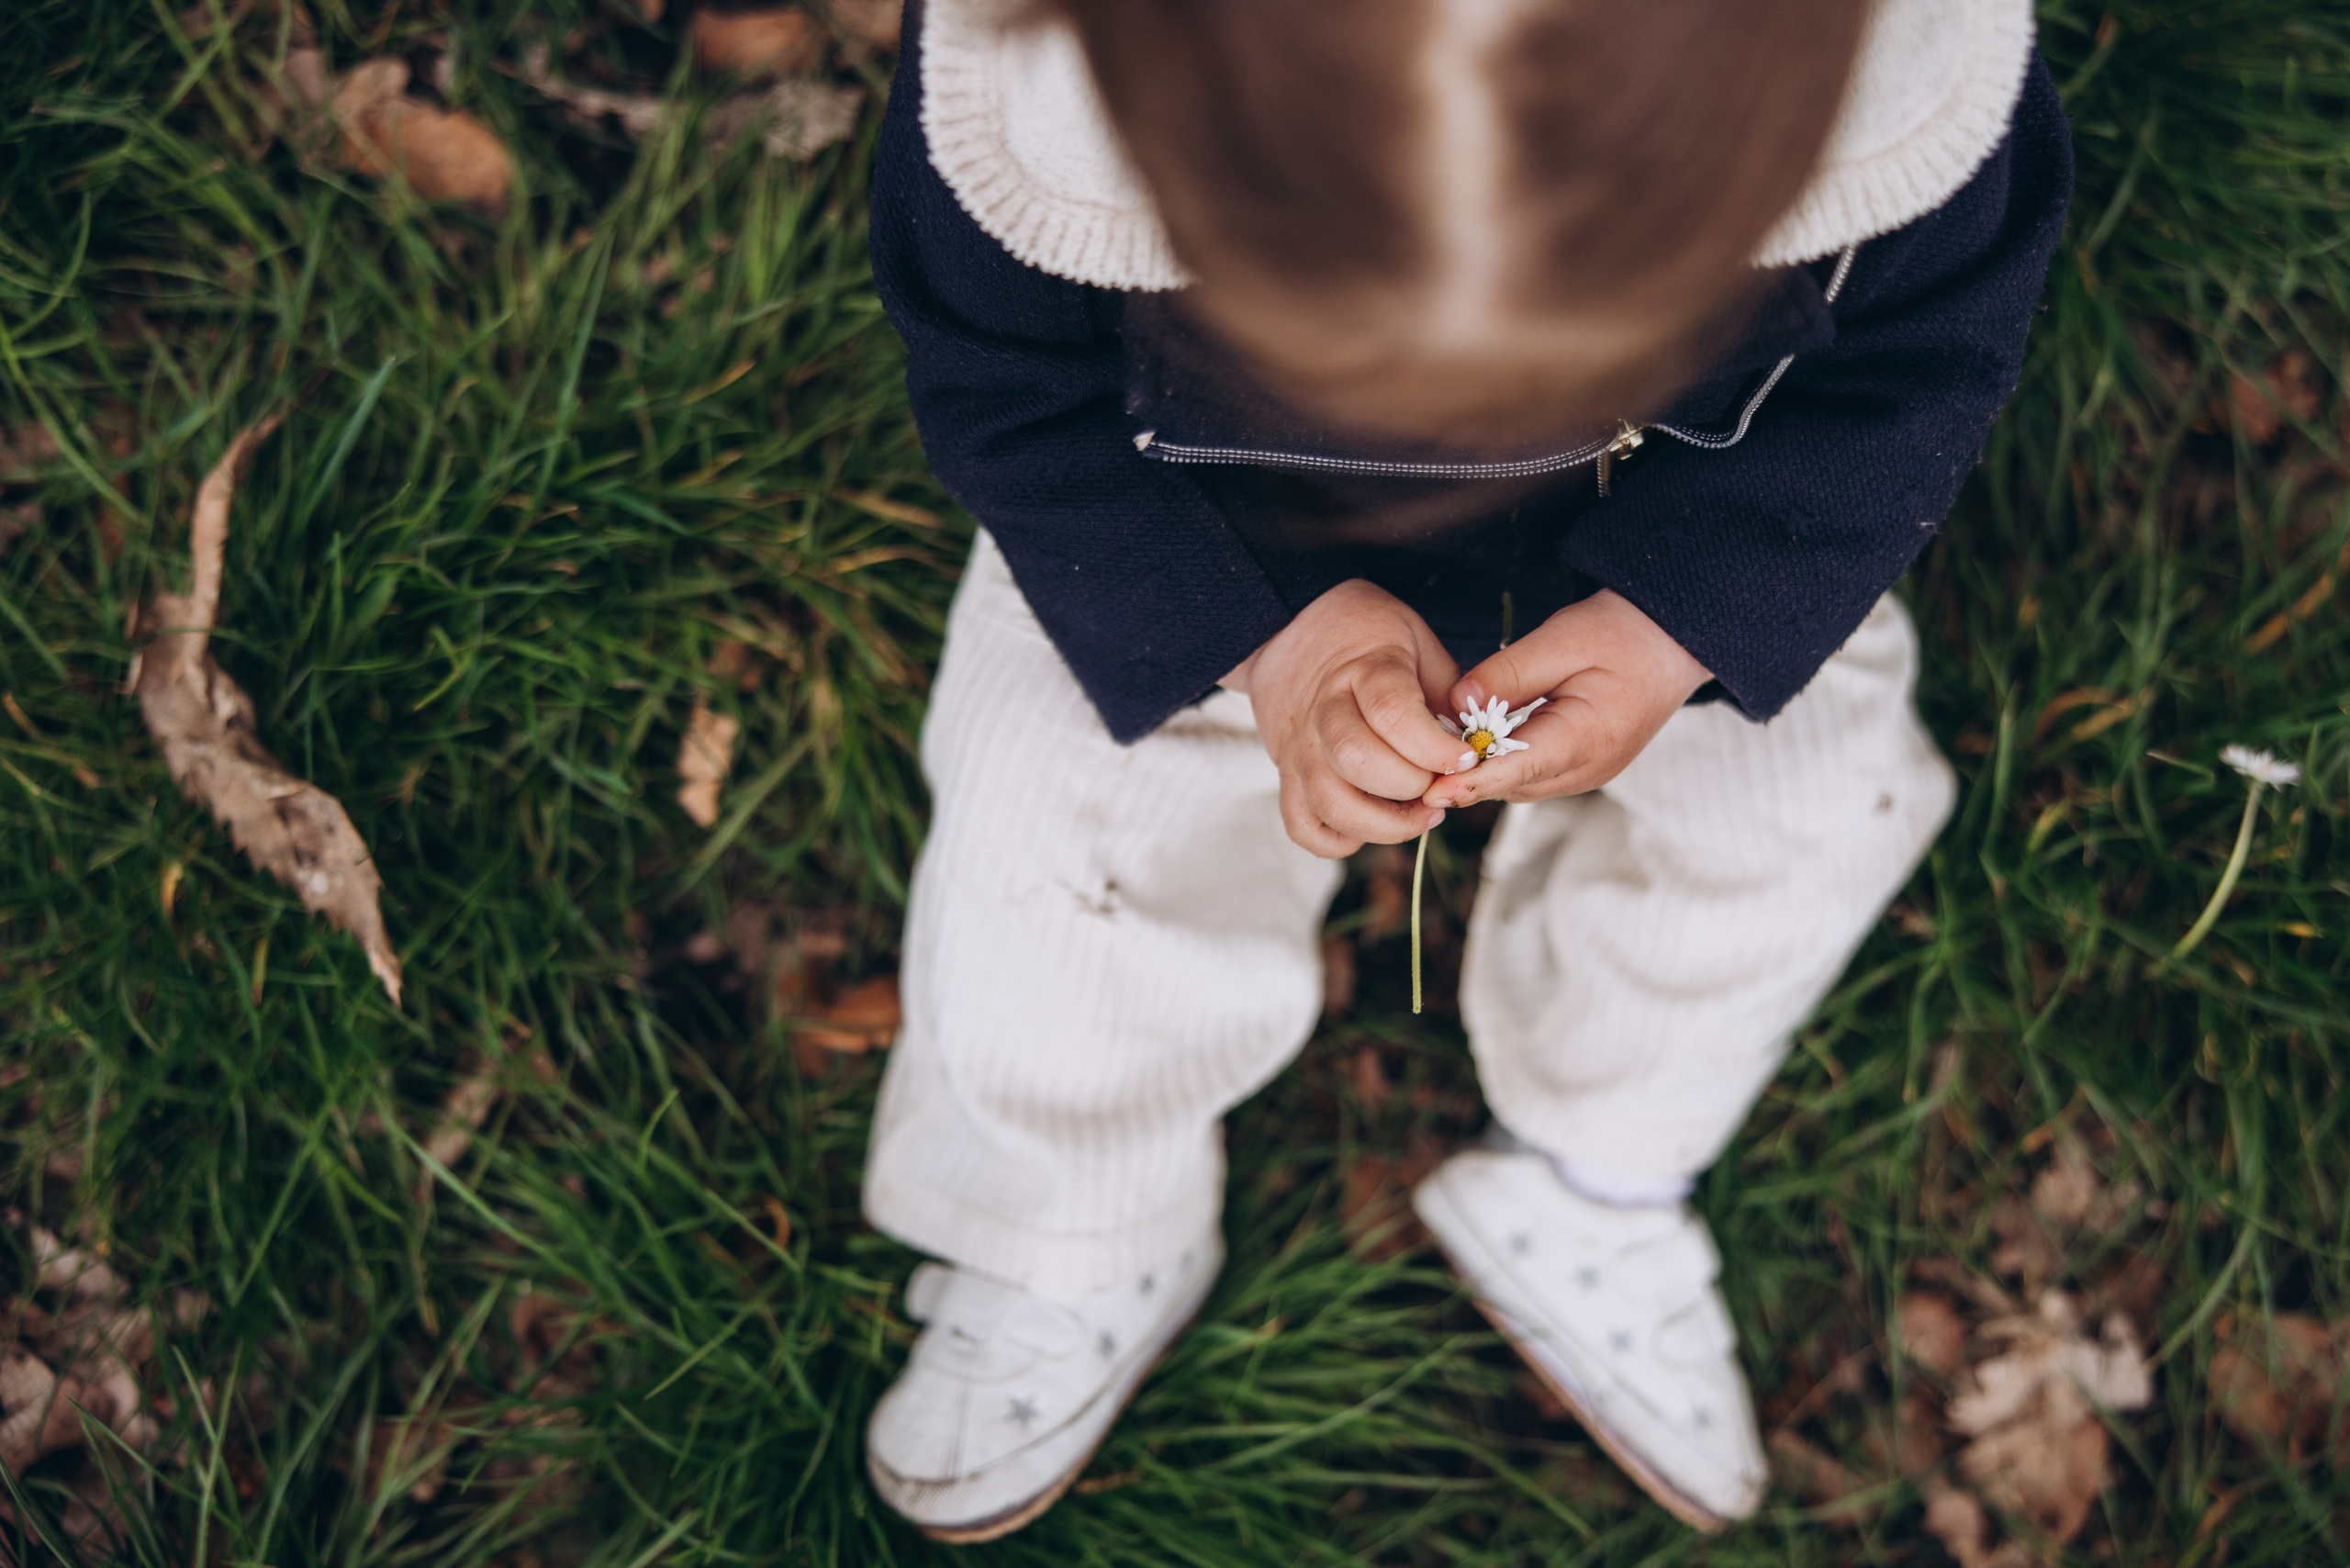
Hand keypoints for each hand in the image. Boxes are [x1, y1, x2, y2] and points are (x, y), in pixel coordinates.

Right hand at [1224, 580, 1463, 856]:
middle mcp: (1322, 710)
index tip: (1466, 758)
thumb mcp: (1419, 643)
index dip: (1434, 747)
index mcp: (1364, 669)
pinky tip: (1371, 827)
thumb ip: (1449, 692)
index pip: (1393, 714)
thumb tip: (1479, 745)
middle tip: (1439, 783)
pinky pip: (1301, 826)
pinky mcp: (1286, 775)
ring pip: (1330, 802)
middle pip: (1357, 761)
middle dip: (1410, 786)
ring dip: (1383, 824)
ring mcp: (1298, 747)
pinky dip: (1337, 842)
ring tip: (1420, 815)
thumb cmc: (1369, 638)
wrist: (1291, 630)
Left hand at [1420, 590, 1709, 807]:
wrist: (1672, 643)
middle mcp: (1589, 768)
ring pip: (1518, 784)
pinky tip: (1477, 739)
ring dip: (1483, 768)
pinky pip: (1531, 775)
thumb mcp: (1561, 639)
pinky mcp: (1582, 768)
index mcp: (1588, 738)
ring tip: (1439, 743)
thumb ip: (1507, 674)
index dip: (1471, 781)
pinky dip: (1502, 763)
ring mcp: (1587, 774)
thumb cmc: (1622, 633)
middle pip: (1512, 783)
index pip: (1519, 769)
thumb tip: (1457, 704)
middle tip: (1417, 752)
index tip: (1430, 790)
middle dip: (1467, 773)